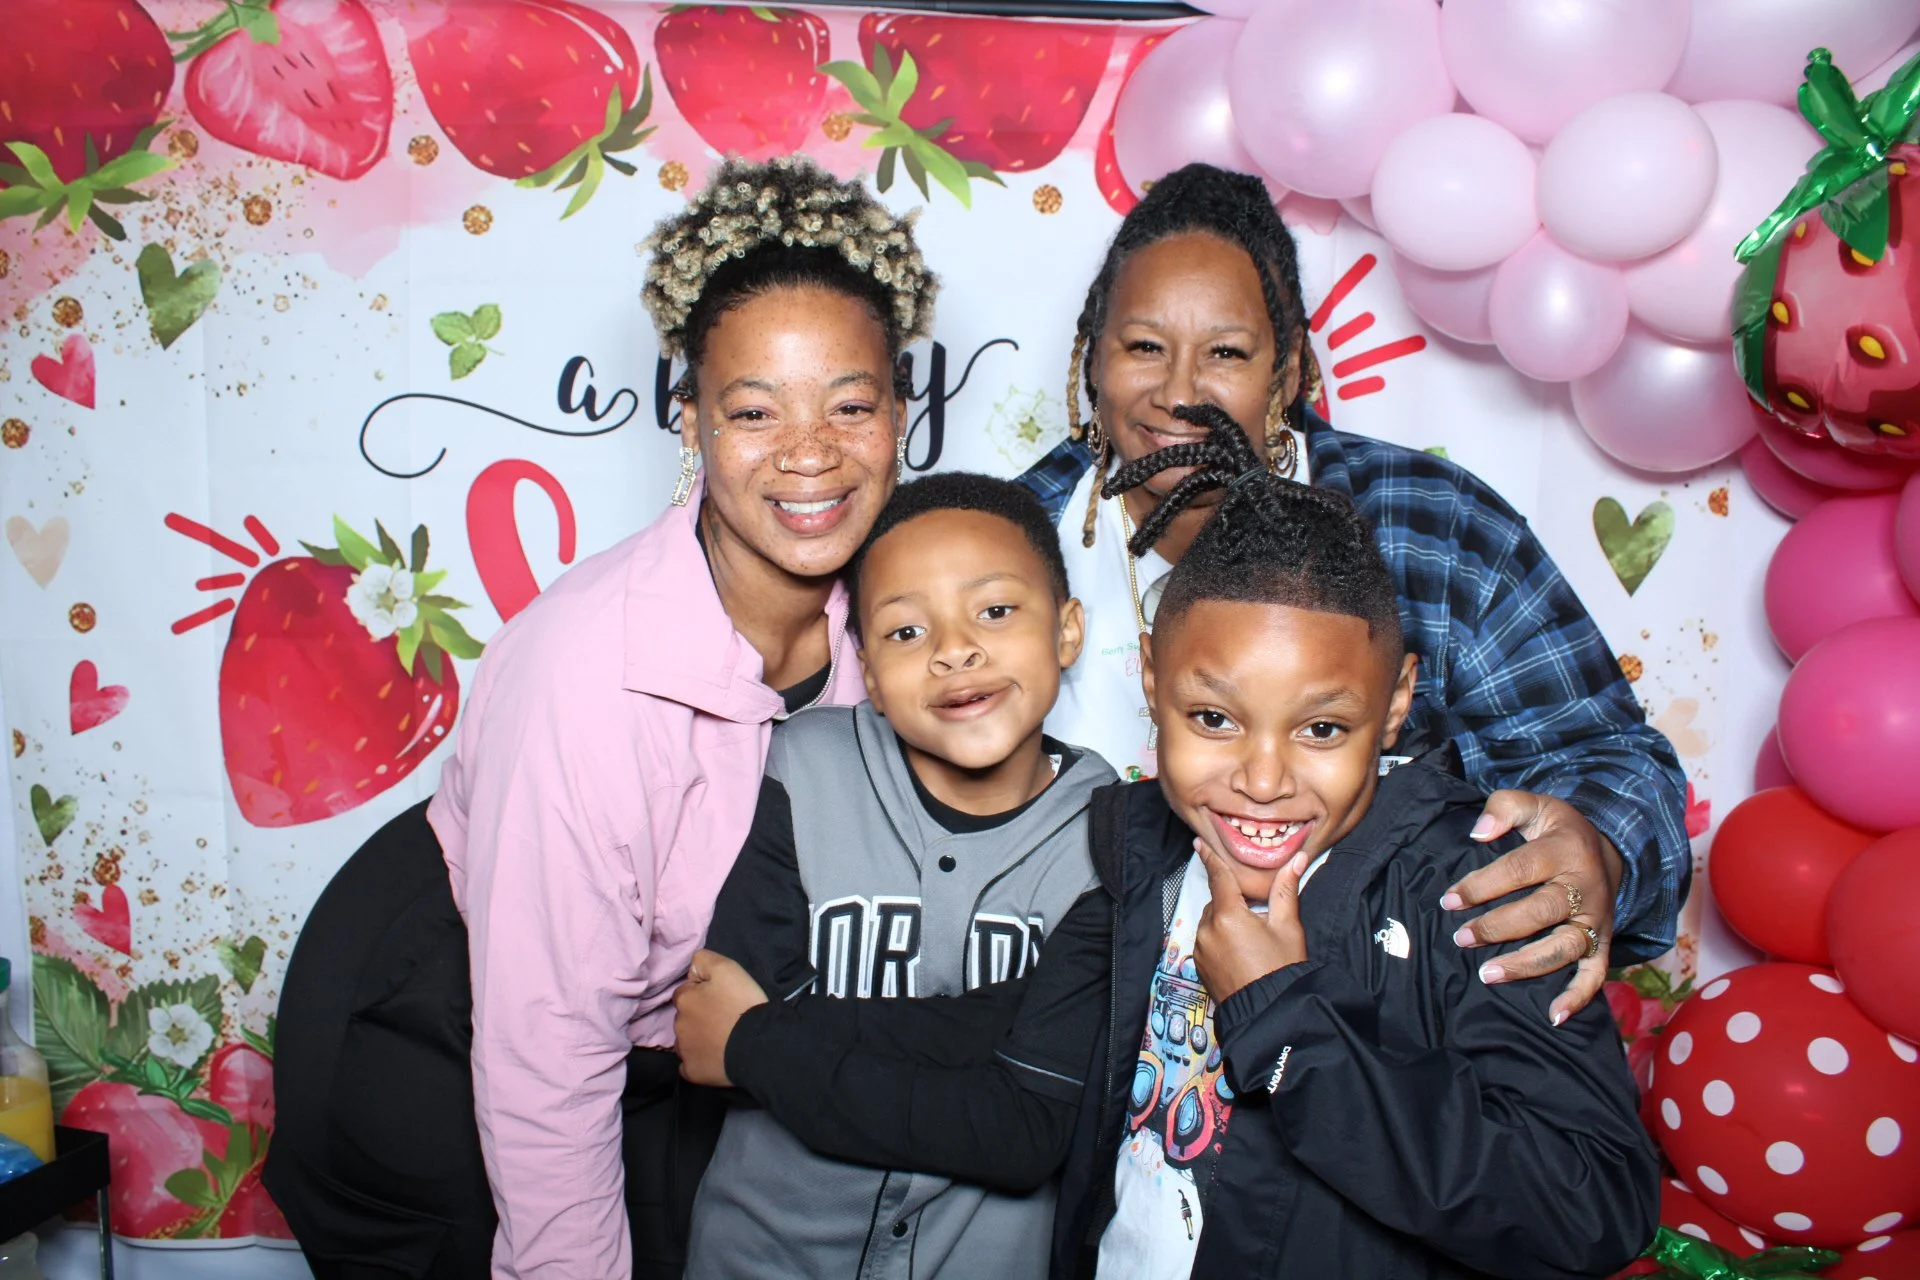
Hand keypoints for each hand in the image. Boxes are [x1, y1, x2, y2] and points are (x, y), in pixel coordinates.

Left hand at [671, 949, 767, 1086]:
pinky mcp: (692, 1072)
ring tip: (721, 1040)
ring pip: (685, 1041)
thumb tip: (691, 970)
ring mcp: (684, 1051)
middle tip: (723, 1018)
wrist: (758, 1044)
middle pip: (684, 1017)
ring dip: (697, 1038)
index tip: (720, 998)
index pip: (685, 991)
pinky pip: (689, 1065)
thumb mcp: (727, 968)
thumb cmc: (742, 1004)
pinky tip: (714, 1058)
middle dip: (698, 1016)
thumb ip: (703, 960)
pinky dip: (698, 1061)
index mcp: (684, 999)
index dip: (702, 993)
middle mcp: (678, 1025)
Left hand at [1193, 835, 1309, 1003]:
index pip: (1218, 877)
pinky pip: (1207, 942)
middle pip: (1217, 902)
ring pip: (1211, 922)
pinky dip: (1219, 940)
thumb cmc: (1283, 970)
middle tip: (1257, 917)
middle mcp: (1207, 930)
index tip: (1200, 843)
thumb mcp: (1288, 928)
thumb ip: (1286, 890)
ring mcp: (1201, 950)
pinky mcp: (1200, 966)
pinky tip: (1241, 954)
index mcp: (1228, 916)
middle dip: (1233, 903)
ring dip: (1225, 922)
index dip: (1210, 858)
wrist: (1271, 1014)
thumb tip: (1297, 860)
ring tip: (1252, 941)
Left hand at [1441, 790, 1621, 1024]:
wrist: (1608, 851)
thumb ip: (1503, 808)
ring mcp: (1596, 918)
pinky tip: (1553, 1016)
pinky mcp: (1603, 941)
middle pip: (1541, 910)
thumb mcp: (1535, 806)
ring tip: (1487, 975)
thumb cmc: (1557, 831)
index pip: (1518, 869)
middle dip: (1498, 927)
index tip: (1449, 899)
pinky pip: (1597, 973)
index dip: (1481, 885)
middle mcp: (1584, 887)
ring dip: (1527, 964)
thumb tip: (1478, 831)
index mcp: (1565, 849)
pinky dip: (1579, 996)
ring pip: (1565, 946)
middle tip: (1461, 938)